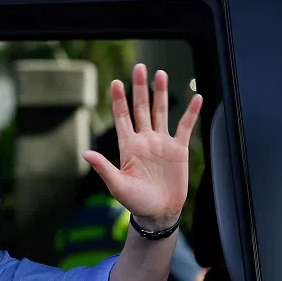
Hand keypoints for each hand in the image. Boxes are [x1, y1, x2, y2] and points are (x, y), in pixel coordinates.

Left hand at [82, 64, 202, 230]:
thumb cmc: (135, 201)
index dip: (119, 100)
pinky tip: (196, 97)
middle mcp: (144, 140)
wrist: (158, 212)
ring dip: (161, 93)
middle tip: (140, 67)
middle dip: (140, 88)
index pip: (122, 117)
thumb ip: (103, 168)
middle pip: (142, 108)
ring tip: (161, 73)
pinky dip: (191, 112)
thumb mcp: (117, 185)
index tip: (116, 82)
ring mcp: (161, 143)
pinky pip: (186, 127)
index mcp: (128, 146)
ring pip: (162, 112)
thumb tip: (85, 154)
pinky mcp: (179, 150)